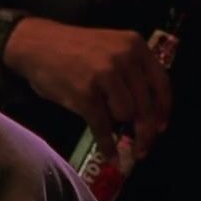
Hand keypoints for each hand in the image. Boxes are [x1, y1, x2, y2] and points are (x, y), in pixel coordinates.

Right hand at [2, 18, 170, 158]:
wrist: (36, 44)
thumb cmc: (75, 48)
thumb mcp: (111, 47)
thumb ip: (132, 71)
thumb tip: (149, 112)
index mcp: (135, 45)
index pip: (161, 83)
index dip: (163, 110)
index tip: (162, 128)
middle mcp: (124, 57)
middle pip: (146, 105)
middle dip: (146, 132)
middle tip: (144, 149)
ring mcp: (104, 75)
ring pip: (126, 115)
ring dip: (122, 130)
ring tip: (116, 134)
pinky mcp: (85, 94)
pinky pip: (103, 127)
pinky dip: (108, 146)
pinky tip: (111, 156)